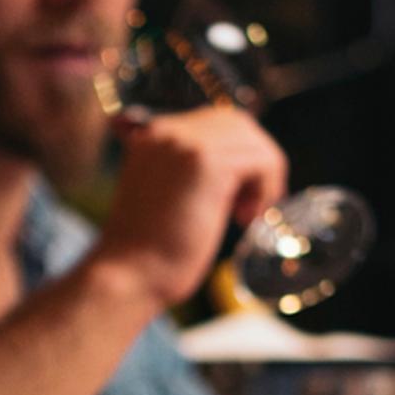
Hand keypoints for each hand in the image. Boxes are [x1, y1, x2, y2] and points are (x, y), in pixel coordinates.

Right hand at [91, 104, 286, 307]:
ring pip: (253, 140)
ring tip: (245, 214)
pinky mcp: (206, 163)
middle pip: (238, 123)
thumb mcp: (166, 193)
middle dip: (254, 160)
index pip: (214, 122)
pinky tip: (245, 218)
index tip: (234, 197)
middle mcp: (166, 130)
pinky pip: (262, 160)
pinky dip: (266, 189)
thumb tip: (240, 165)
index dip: (235, 154)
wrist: (128, 273)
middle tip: (246, 205)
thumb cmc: (148, 248)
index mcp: (151, 133)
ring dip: (263, 177)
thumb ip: (190, 169)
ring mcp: (185, 143)